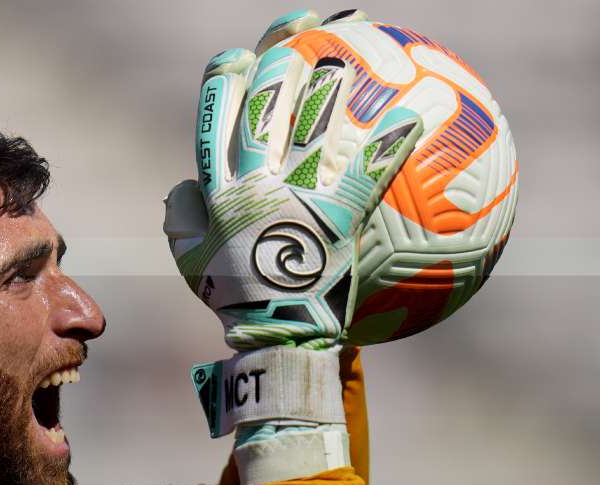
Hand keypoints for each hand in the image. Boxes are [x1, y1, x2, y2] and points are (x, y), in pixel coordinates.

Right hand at [164, 9, 423, 351]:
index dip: (227, 78)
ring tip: (356, 43)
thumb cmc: (234, 303)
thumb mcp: (192, 263)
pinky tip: (420, 112)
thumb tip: (180, 187)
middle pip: (264, 104)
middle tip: (305, 25)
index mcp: (218, 189)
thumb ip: (182, 221)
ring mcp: (293, 199)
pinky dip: (393, 140)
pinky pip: (366, 172)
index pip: (214, 118)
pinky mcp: (334, 218)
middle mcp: (252, 183)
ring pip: (311, 125)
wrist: (272, 337)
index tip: (242, 54)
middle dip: (282, 53)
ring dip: (332, 78)